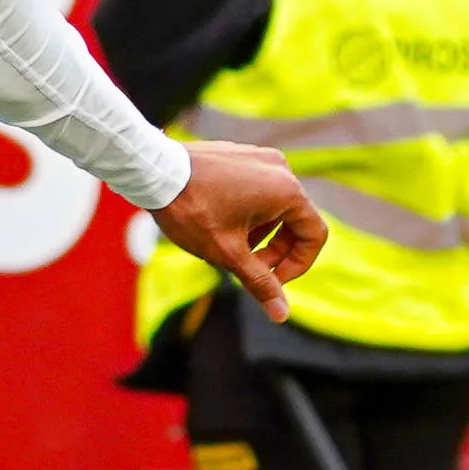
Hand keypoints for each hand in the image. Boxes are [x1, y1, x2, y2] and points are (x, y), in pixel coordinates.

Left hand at [152, 140, 328, 320]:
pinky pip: (258, 190)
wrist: (153, 171)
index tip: (271, 280)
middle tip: (248, 268)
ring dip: (261, 234)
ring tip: (228, 246)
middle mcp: (280, 169)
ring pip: (275, 207)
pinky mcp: (243, 155)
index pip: (315, 235)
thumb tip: (282, 314)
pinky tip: (220, 224)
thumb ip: (259, 282)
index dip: (298, 265)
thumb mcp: (227, 253)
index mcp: (287, 191)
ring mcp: (261, 158)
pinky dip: (248, 213)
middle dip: (275, 251)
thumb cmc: (191, 211)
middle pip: (296, 221)